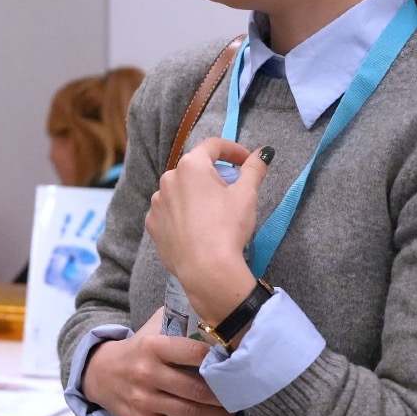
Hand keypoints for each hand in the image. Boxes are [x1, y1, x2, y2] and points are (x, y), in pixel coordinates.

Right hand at [82, 309, 234, 415]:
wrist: (99, 373)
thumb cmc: (138, 349)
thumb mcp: (153, 328)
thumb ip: (180, 320)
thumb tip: (217, 316)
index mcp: (152, 345)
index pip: (193, 352)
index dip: (218, 359)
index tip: (235, 364)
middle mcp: (146, 372)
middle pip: (196, 388)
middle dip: (224, 395)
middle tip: (239, 395)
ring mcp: (143, 400)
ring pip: (190, 413)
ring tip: (231, 413)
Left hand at [146, 139, 269, 322]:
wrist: (206, 269)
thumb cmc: (228, 227)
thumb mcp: (247, 195)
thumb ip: (254, 168)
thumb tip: (264, 152)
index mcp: (191, 166)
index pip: (213, 146)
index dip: (233, 150)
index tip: (246, 161)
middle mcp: (168, 179)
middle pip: (195, 168)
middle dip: (215, 175)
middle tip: (232, 191)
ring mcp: (157, 202)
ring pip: (180, 190)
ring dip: (196, 194)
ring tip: (214, 214)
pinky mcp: (152, 224)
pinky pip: (170, 211)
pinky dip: (183, 213)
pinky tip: (196, 228)